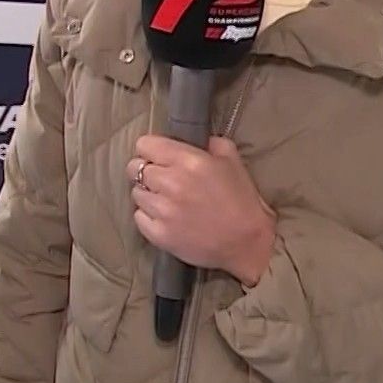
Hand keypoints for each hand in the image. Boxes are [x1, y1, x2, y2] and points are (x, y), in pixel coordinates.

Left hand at [128, 134, 275, 286]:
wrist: (248, 242)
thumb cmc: (242, 200)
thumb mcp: (232, 161)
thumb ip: (212, 143)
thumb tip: (196, 139)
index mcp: (188, 161)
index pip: (144, 145)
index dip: (151, 150)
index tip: (158, 157)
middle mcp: (171, 183)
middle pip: (134, 168)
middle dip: (147, 171)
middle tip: (161, 180)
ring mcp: (162, 210)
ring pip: (136, 193)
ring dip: (148, 194)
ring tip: (167, 201)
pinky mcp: (158, 234)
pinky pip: (138, 217)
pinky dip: (148, 216)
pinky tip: (166, 218)